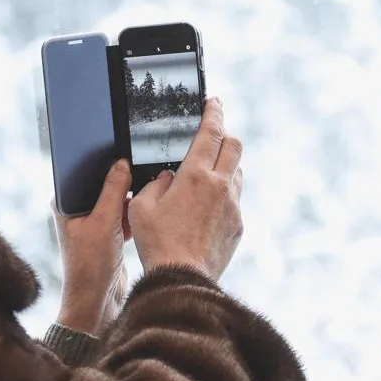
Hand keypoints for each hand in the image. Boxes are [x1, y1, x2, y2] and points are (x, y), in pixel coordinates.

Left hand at [54, 159, 132, 333]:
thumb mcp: (104, 222)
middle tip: (138, 174)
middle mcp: (76, 210)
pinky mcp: (108, 233)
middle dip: (120, 180)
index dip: (99, 160)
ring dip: (129, 199)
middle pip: (102, 183)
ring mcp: (93, 221)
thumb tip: (121, 163)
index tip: (118, 149)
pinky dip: (133, 214)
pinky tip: (143, 215)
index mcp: (65, 204)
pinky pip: (124, 213)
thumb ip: (113, 190)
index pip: (81, 171)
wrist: (98, 301)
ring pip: (116, 198)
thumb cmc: (90, 266)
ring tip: (143, 197)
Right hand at [128, 98, 243, 281]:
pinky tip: (207, 208)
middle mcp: (220, 186)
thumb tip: (167, 178)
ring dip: (226, 166)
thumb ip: (155, 184)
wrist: (182, 279)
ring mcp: (233, 206)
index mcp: (196, 175)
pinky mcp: (238, 226)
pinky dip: (224, 196)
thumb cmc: (157, 242)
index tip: (214, 101)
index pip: (211, 132)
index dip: (213, 112)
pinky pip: (235, 201)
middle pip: (235, 145)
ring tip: (207, 174)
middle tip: (212, 135)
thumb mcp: (142, 207)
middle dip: (225, 135)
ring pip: (237, 173)